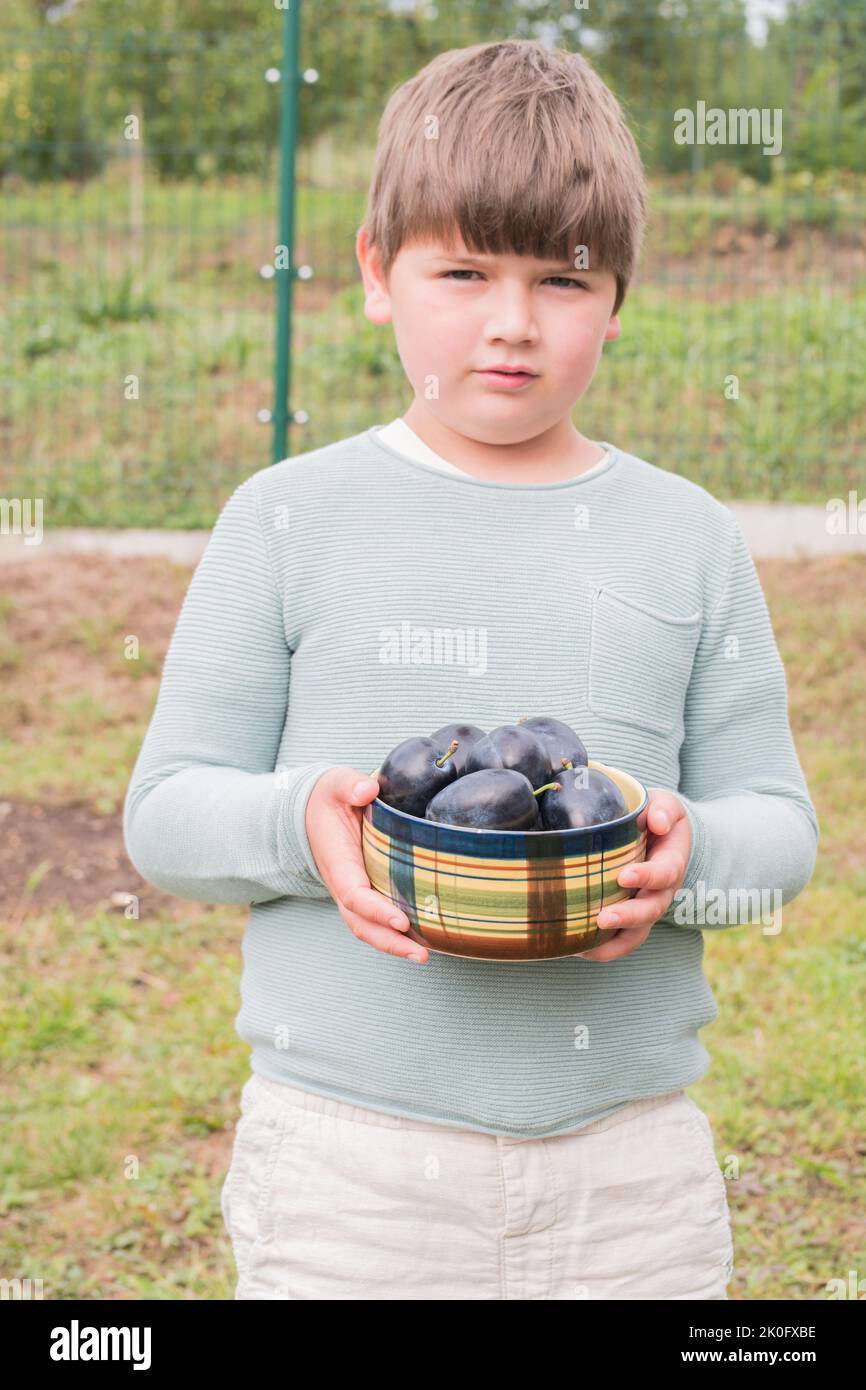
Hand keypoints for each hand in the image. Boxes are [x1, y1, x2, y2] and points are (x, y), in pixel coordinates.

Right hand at [304, 768, 427, 962]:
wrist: (314, 810)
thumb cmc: (331, 797)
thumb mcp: (336, 784)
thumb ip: (350, 785)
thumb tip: (368, 789)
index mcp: (338, 862)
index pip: (355, 895)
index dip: (377, 911)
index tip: (402, 920)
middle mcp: (343, 884)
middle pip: (362, 924)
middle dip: (390, 942)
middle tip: (421, 955)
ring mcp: (353, 892)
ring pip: (369, 928)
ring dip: (394, 946)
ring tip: (424, 957)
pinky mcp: (366, 892)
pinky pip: (377, 920)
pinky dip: (396, 935)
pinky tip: (423, 940)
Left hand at [577, 789, 690, 961]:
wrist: (657, 834)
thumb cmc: (656, 817)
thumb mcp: (665, 804)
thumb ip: (663, 810)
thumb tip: (657, 822)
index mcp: (671, 862)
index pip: (665, 873)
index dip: (647, 876)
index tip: (624, 876)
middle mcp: (661, 891)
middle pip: (651, 910)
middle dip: (628, 917)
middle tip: (603, 919)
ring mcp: (646, 907)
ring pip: (637, 933)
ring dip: (614, 942)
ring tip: (586, 947)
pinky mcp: (630, 917)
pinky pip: (621, 940)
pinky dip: (603, 949)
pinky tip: (576, 949)